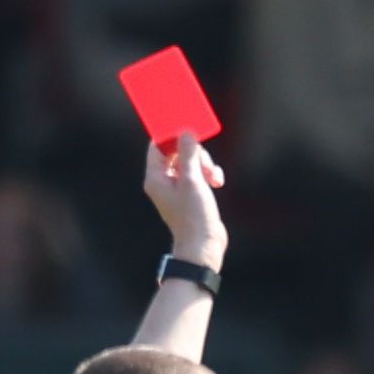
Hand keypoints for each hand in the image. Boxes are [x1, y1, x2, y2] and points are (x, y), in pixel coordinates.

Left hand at [145, 133, 226, 266]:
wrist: (204, 245)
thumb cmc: (193, 215)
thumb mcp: (192, 180)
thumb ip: (188, 154)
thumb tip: (185, 133)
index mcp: (155, 178)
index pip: (157, 147)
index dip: (171, 136)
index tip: (186, 128)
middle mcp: (163, 182)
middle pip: (177, 153)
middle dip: (194, 154)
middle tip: (204, 163)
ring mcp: (177, 188)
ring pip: (191, 162)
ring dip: (205, 165)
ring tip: (213, 177)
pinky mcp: (190, 194)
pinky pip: (198, 174)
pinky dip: (208, 175)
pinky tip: (217, 182)